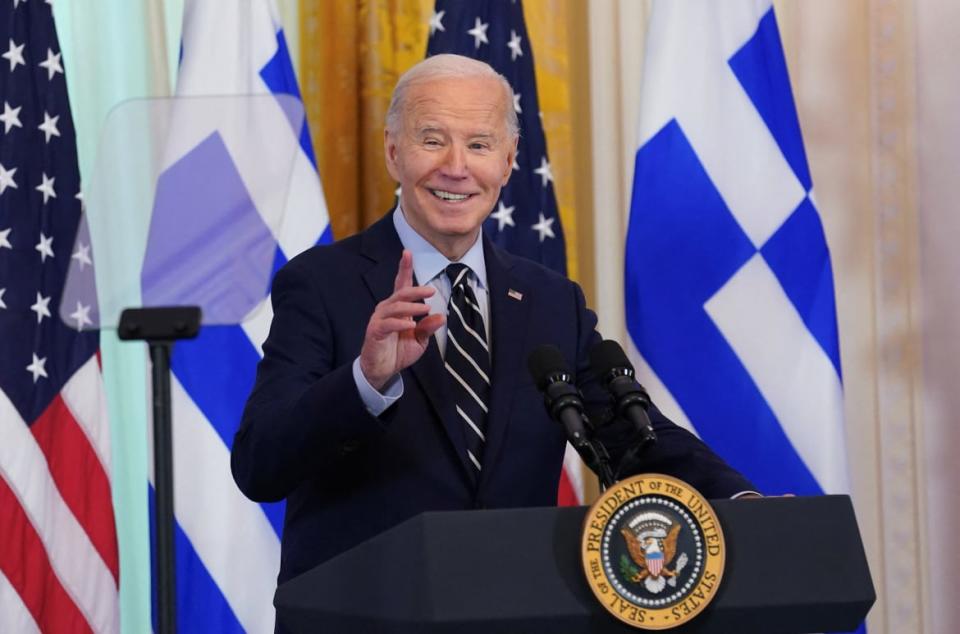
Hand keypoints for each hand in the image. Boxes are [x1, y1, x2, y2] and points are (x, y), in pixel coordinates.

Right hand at [359, 250, 444, 389]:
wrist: (382, 370)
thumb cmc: (399, 351)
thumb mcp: (419, 340)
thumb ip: (428, 328)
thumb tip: (441, 317)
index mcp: (398, 308)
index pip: (401, 284)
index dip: (404, 268)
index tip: (407, 252)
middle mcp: (387, 309)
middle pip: (401, 292)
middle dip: (416, 290)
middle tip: (431, 290)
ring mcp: (379, 319)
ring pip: (395, 306)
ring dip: (411, 307)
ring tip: (424, 309)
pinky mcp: (375, 331)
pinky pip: (388, 323)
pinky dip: (400, 322)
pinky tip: (410, 325)